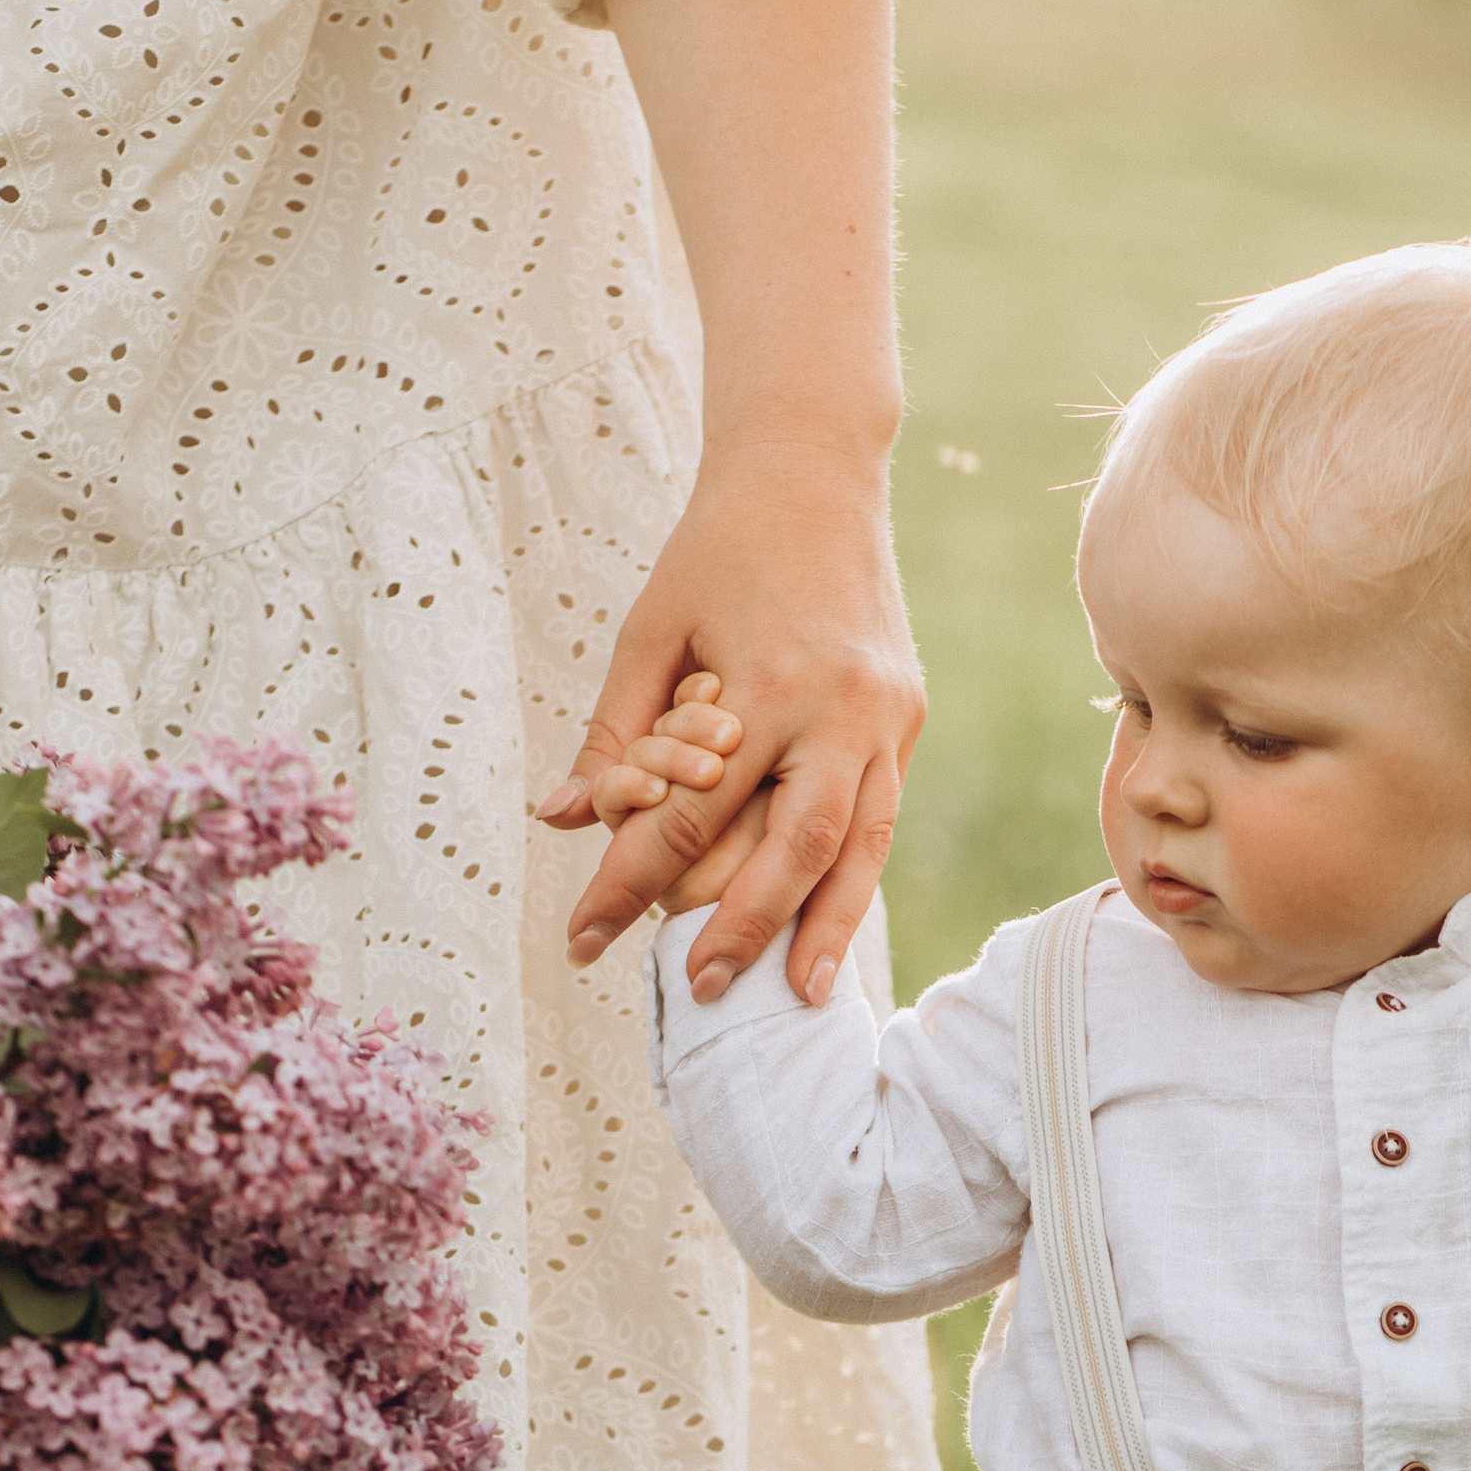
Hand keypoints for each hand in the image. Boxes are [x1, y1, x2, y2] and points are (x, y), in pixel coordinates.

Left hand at [537, 446, 921, 1006]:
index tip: (582, 939)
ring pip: (857, 848)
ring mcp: (884, 718)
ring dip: (824, 928)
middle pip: (790, 847)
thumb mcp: (650, 629)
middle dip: (741, 926)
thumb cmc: (717, 549)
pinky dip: (853, 882)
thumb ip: (614, 732)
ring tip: (794, 997)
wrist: (816, 472)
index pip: (687, 813)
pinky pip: (879, 819)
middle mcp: (836, 708)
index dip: (628, 883)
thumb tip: (564, 820)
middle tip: (697, 989)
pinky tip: (828, 933)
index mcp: (765, 681)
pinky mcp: (907, 720)